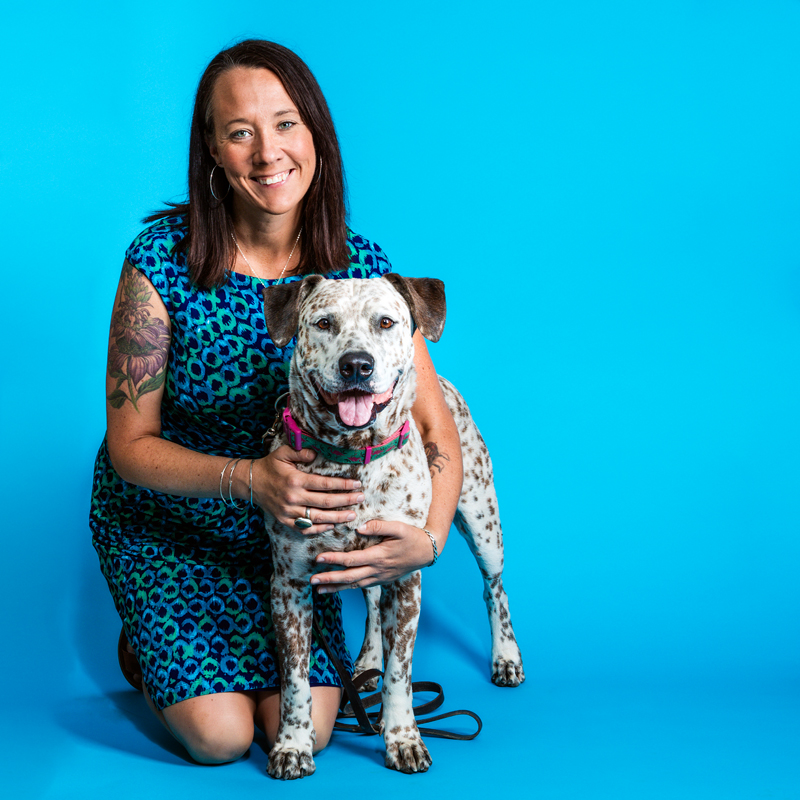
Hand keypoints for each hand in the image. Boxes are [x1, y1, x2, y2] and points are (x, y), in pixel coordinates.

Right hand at [251, 445, 363, 533]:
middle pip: (325, 502)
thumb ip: (301, 452)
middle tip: (361, 498)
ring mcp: (288, 512)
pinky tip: (332, 525)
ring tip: (352, 514)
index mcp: (295, 480)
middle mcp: (293, 498)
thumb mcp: (283, 453)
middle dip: (346, 501)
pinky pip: (305, 529)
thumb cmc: (270, 466)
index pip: (324, 484)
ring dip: (337, 517)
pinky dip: (319, 528)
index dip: (343, 485)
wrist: (251, 483)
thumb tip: (317, 453)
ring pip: (318, 518)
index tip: (357, 484)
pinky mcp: (284, 521)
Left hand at [310, 519, 437, 592]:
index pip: (351, 560)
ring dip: (336, 587)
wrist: (428, 552)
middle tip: (312, 581)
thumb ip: (378, 526)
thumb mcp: (398, 527)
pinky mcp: (382, 580)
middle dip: (329, 579)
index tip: (318, 559)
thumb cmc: (412, 537)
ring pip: (354, 585)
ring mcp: (380, 577)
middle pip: (349, 577)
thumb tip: (359, 528)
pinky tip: (338, 588)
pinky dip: (348, 588)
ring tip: (319, 589)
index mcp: (379, 556)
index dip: (334, 560)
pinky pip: (362, 586)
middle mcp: (377, 570)